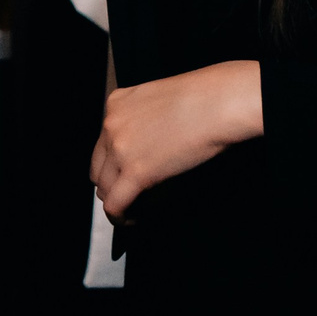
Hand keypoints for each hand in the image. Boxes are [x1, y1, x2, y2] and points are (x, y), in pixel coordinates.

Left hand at [92, 60, 262, 219]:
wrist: (218, 102)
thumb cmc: (205, 96)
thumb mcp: (161, 98)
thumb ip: (147, 117)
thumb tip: (152, 142)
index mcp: (116, 103)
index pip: (103, 142)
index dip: (113, 163)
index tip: (124, 174)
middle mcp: (111, 124)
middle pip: (98, 166)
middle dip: (110, 183)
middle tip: (126, 195)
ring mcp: (120, 148)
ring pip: (104, 187)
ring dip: (116, 200)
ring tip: (132, 209)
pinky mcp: (135, 172)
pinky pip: (115, 204)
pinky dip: (120, 216)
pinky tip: (131, 219)